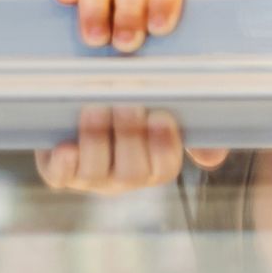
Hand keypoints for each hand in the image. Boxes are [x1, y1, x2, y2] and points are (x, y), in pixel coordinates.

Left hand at [35, 105, 229, 193]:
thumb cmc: (132, 97)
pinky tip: (66, 147)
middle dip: (129, 137)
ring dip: (96, 140)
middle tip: (127, 104)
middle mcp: (124, 177)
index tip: (161, 115)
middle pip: (131, 171)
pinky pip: (60, 177)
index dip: (163, 145)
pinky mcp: (60, 171)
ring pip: (95, 172)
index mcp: (154, 164)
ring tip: (95, 108)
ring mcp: (91, 177)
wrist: (84, 95)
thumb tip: (211, 159)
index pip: (164, 166)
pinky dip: (63, 165)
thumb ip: (191, 125)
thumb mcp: (163, 104)